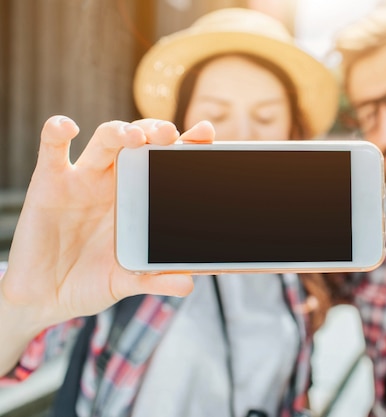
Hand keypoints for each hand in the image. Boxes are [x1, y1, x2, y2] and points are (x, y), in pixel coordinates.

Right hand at [1, 116, 214, 330]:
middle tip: (171, 134)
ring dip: (120, 131)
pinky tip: (67, 128)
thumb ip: (156, 280)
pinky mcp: (49, 183)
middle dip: (156, 132)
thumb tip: (187, 285)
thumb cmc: (92, 280)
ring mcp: (83, 179)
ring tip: (134, 138)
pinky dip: (56, 132)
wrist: (47, 296)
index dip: (186, 144)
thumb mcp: (128, 282)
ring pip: (105, 140)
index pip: (166, 161)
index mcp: (142, 197)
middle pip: (140, 142)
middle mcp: (116, 181)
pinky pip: (51, 149)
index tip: (205, 134)